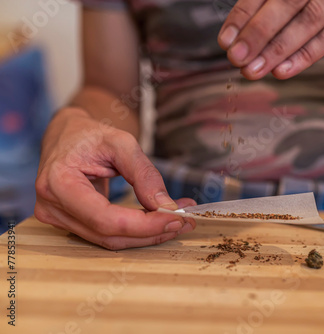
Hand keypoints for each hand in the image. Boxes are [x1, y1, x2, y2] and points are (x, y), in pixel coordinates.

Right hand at [35, 108, 195, 249]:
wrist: (66, 136)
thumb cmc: (90, 135)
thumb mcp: (122, 143)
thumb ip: (144, 174)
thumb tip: (166, 207)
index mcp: (59, 182)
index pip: (105, 218)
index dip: (144, 225)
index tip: (176, 218)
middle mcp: (52, 206)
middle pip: (109, 235)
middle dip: (151, 232)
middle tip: (184, 221)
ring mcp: (57, 218)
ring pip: (109, 241)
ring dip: (147, 235)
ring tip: (177, 220)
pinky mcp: (69, 223)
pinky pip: (105, 235)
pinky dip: (135, 231)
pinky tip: (157, 221)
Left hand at [218, 0, 323, 79]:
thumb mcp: (307, 6)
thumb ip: (279, 15)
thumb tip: (240, 43)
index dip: (244, 15)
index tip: (226, 40)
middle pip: (284, 1)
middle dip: (257, 33)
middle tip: (236, 58)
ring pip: (307, 19)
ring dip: (278, 48)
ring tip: (255, 70)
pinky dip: (305, 54)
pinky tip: (283, 70)